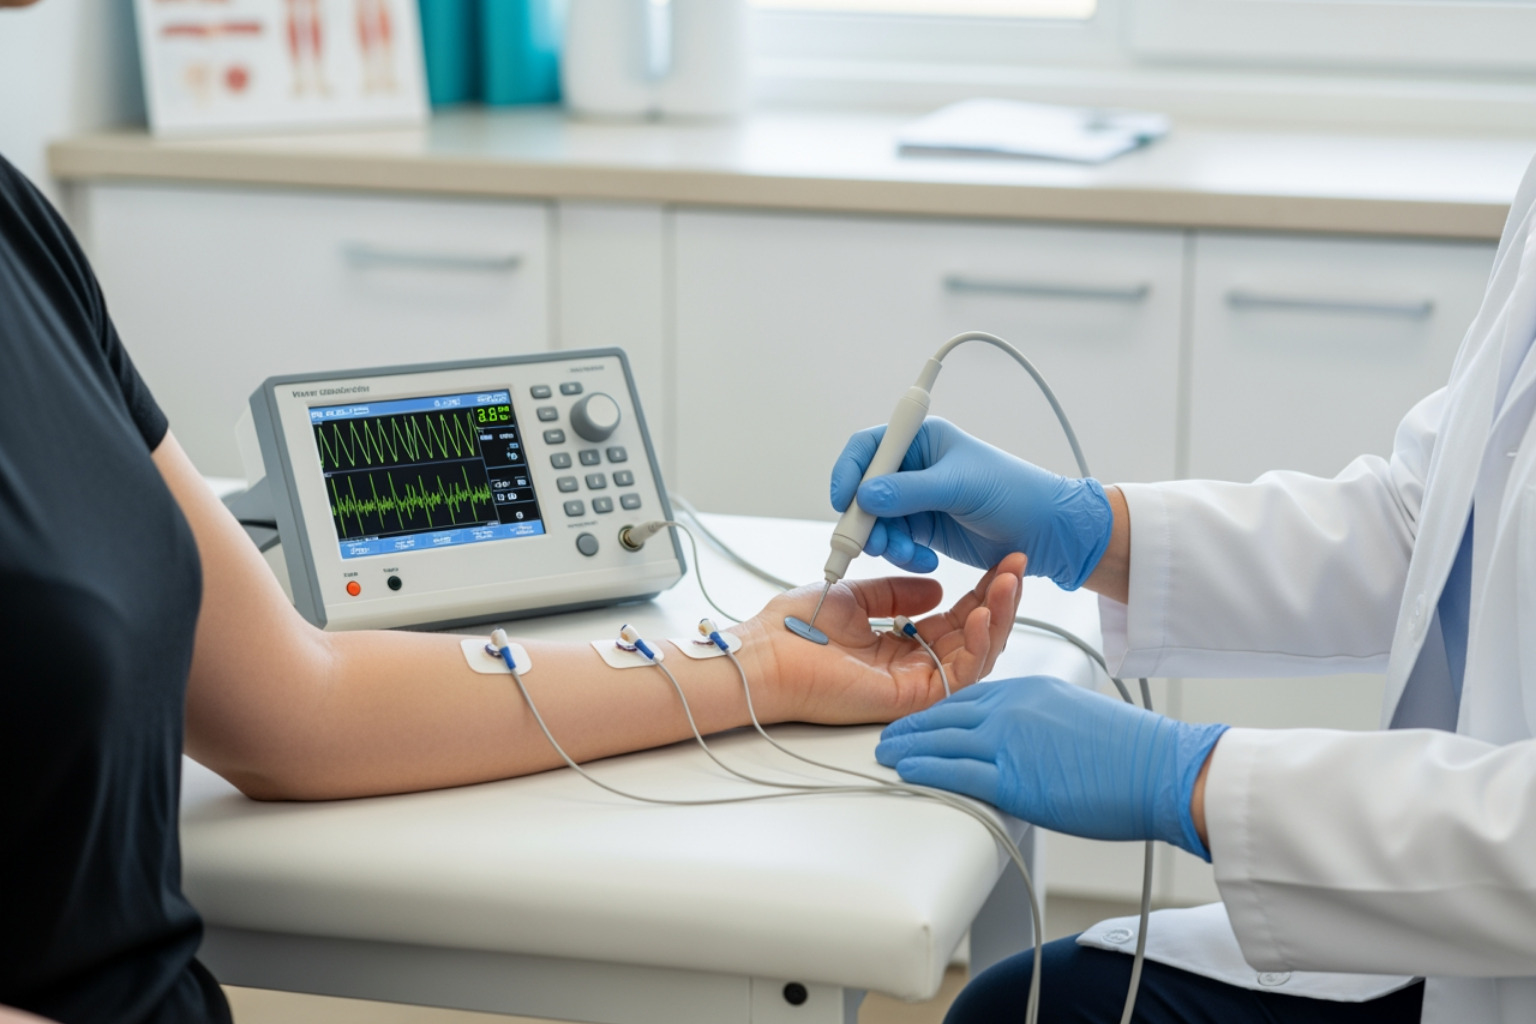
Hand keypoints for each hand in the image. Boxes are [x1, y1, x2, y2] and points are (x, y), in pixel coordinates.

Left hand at [744, 553, 1025, 725]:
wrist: (766, 655)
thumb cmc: (792, 629)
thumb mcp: (854, 596)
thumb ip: (896, 591)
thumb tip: (937, 586)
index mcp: (898, 644)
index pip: (954, 618)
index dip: (981, 590)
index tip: (1000, 561)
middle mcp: (911, 666)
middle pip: (973, 636)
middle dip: (1001, 600)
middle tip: (1017, 566)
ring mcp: (913, 684)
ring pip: (976, 656)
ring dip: (998, 618)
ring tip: (1009, 583)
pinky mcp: (910, 698)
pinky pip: (959, 676)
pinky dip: (977, 645)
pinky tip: (981, 613)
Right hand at [830, 417, 1112, 588]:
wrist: (1046, 532)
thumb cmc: (1015, 493)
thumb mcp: (960, 487)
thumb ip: (910, 491)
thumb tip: (865, 495)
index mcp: (923, 439)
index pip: (870, 447)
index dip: (850, 471)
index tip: (844, 500)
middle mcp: (915, 466)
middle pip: (865, 488)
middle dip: (865, 517)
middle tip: (869, 542)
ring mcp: (917, 499)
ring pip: (876, 520)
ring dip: (884, 540)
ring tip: (908, 553)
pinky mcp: (923, 527)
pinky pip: (895, 540)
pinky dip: (901, 554)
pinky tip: (925, 560)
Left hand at [875, 676, 1227, 858]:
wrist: (1160, 770)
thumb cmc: (1129, 751)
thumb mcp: (1073, 715)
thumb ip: (1038, 721)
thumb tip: (1022, 741)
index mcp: (1028, 690)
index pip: (968, 695)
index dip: (937, 709)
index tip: (919, 718)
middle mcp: (1013, 709)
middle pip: (946, 714)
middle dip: (912, 725)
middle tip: (887, 733)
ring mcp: (1010, 743)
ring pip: (943, 740)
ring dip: (908, 746)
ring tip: (885, 752)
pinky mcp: (1014, 779)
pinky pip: (957, 771)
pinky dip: (926, 769)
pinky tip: (907, 771)